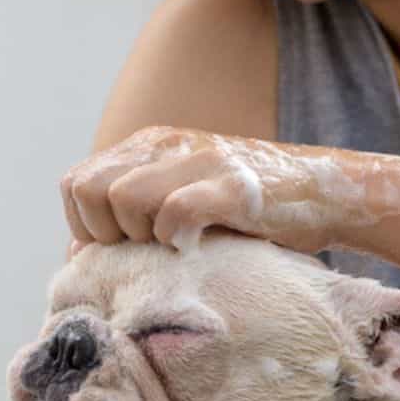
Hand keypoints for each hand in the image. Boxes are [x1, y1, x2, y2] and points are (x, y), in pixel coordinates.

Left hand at [59, 126, 356, 253]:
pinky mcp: (231, 186)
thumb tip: (75, 255)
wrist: (324, 193)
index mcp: (149, 146)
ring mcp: (199, 162)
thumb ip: (134, 216)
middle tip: (143, 252)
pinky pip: (173, 212)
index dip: (85, 225)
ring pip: (124, 198)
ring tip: (174, 248)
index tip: (118, 251)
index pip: (75, 183)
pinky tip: (196, 247)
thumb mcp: (182, 199)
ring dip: (140, 236)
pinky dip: (175, 238)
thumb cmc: (250, 212)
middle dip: (105, 233)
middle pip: (89, 189)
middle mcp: (166, 145)